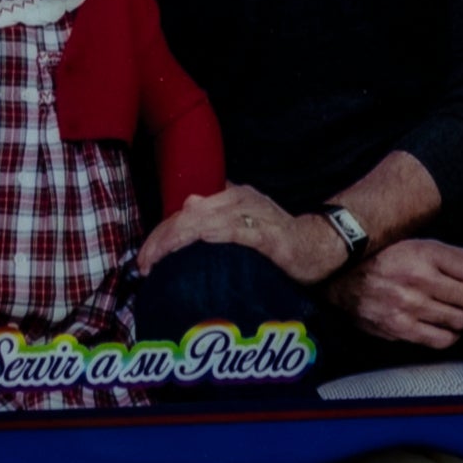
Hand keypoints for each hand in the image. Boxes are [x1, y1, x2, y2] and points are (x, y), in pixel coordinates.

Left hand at [130, 182, 305, 277]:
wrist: (320, 244)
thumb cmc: (278, 239)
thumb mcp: (244, 223)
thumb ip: (217, 218)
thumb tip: (186, 206)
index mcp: (231, 196)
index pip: (184, 212)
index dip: (160, 234)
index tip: (144, 260)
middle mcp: (239, 199)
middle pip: (187, 216)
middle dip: (159, 240)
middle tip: (143, 267)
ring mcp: (253, 214)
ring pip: (202, 222)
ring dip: (174, 242)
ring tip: (155, 264)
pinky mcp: (266, 234)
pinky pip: (231, 232)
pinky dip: (209, 237)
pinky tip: (191, 248)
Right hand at [335, 234, 462, 351]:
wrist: (344, 277)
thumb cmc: (389, 259)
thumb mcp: (423, 246)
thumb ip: (459, 259)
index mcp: (427, 253)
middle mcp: (418, 279)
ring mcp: (408, 306)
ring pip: (460, 320)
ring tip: (459, 313)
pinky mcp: (398, 329)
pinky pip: (440, 340)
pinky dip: (451, 336)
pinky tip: (447, 328)